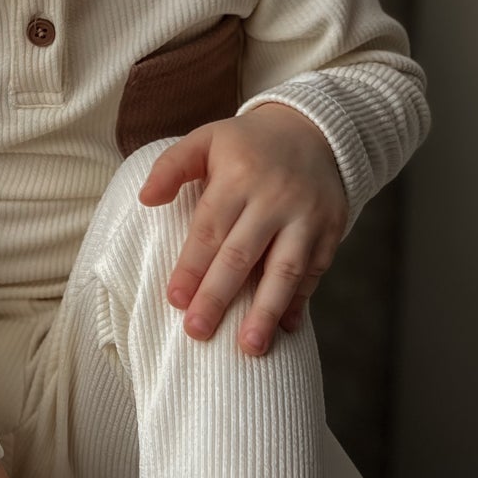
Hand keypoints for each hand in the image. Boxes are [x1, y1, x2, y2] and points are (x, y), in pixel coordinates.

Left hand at [137, 104, 348, 353]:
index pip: (210, 228)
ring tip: (249, 348)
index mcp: (238, 176)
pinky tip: (286, 328)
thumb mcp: (207, 139)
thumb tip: (146, 199)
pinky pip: (315, 272)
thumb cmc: (248, 144)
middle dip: (219, 296)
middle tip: (197, 333)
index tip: (175, 300)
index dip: (192, 266)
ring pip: (285, 270)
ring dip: (266, 310)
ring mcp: (307, 216)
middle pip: (242, 255)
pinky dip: (300, 301)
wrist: (316, 129)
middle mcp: (274, 198)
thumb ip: (173, 166)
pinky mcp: (332, 230)